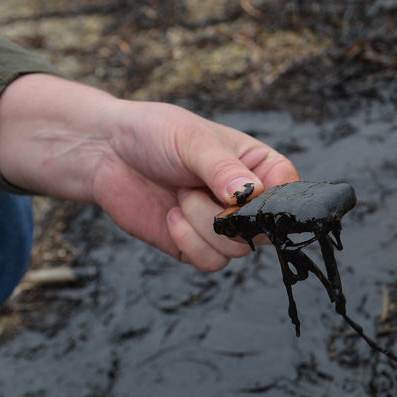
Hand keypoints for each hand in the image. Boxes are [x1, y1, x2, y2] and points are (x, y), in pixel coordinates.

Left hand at [0, 74, 300, 271]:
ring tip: (181, 195)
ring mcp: (222, 226)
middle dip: (229, 214)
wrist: (106, 154)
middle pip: (265, 229)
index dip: (275, 201)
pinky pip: (211, 262)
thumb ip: (222, 169)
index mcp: (258, 168)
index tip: (249, 194)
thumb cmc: (156, 134)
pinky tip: (171, 217)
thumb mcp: (193, 141)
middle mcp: (246, 201)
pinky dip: (190, 242)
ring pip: (237, 249)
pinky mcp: (196, 246)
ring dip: (204, 226)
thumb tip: (248, 195)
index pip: (290, 192)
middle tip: (198, 188)